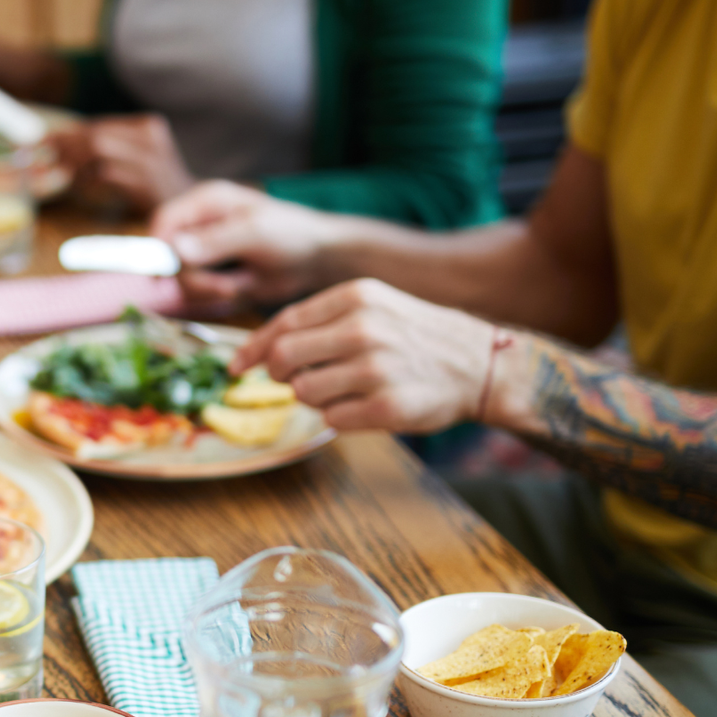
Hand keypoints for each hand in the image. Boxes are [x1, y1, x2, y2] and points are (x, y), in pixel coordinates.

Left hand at [50, 115, 194, 212]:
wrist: (190, 210)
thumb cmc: (156, 186)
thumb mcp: (137, 159)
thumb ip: (107, 150)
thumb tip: (60, 146)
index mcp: (148, 127)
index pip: (99, 125)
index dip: (67, 132)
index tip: (42, 140)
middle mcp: (151, 138)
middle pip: (97, 134)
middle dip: (64, 144)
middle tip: (41, 154)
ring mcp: (150, 160)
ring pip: (99, 149)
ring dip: (72, 159)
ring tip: (54, 169)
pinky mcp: (146, 183)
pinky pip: (106, 173)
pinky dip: (86, 178)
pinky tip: (74, 185)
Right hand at [151, 180, 339, 306]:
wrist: (316, 259)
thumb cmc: (291, 233)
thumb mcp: (254, 233)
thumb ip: (215, 240)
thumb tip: (176, 249)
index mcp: (205, 202)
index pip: (164, 222)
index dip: (159, 248)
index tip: (166, 275)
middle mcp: (199, 225)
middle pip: (169, 258)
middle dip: (197, 278)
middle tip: (226, 286)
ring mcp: (205, 252)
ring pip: (182, 280)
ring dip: (210, 290)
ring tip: (240, 285)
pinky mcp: (214, 274)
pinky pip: (201, 293)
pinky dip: (220, 296)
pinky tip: (243, 288)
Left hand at [234, 279, 495, 432]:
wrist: (479, 363)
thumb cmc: (414, 336)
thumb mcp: (372, 306)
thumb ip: (321, 320)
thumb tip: (261, 349)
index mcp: (355, 297)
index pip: (283, 323)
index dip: (253, 348)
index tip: (237, 366)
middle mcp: (364, 329)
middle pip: (282, 359)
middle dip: (277, 375)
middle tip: (290, 380)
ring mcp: (376, 369)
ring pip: (303, 392)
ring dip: (312, 397)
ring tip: (341, 390)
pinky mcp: (387, 408)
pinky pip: (332, 419)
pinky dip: (338, 417)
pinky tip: (361, 406)